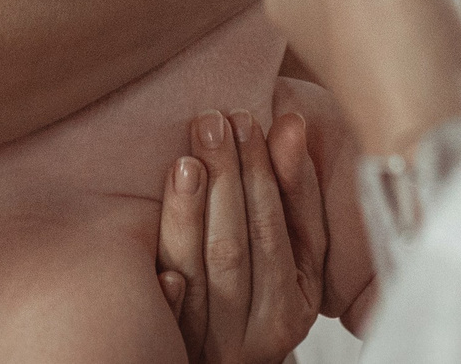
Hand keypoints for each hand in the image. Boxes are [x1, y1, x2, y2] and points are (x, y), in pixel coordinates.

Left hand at [156, 109, 324, 362]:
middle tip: (212, 122)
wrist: (228, 359)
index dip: (263, 173)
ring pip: (203, 275)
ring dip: (191, 214)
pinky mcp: (179, 350)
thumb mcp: (296, 252)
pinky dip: (170, 293)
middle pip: (236, 246)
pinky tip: (164, 263)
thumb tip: (290, 125)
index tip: (246, 121)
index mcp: (295, 301)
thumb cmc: (263, 289)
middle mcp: (259, 330)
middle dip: (226, 179)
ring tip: (185, 159)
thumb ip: (296, 194)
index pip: (275, 227)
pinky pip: (174, 320)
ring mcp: (216, 343)